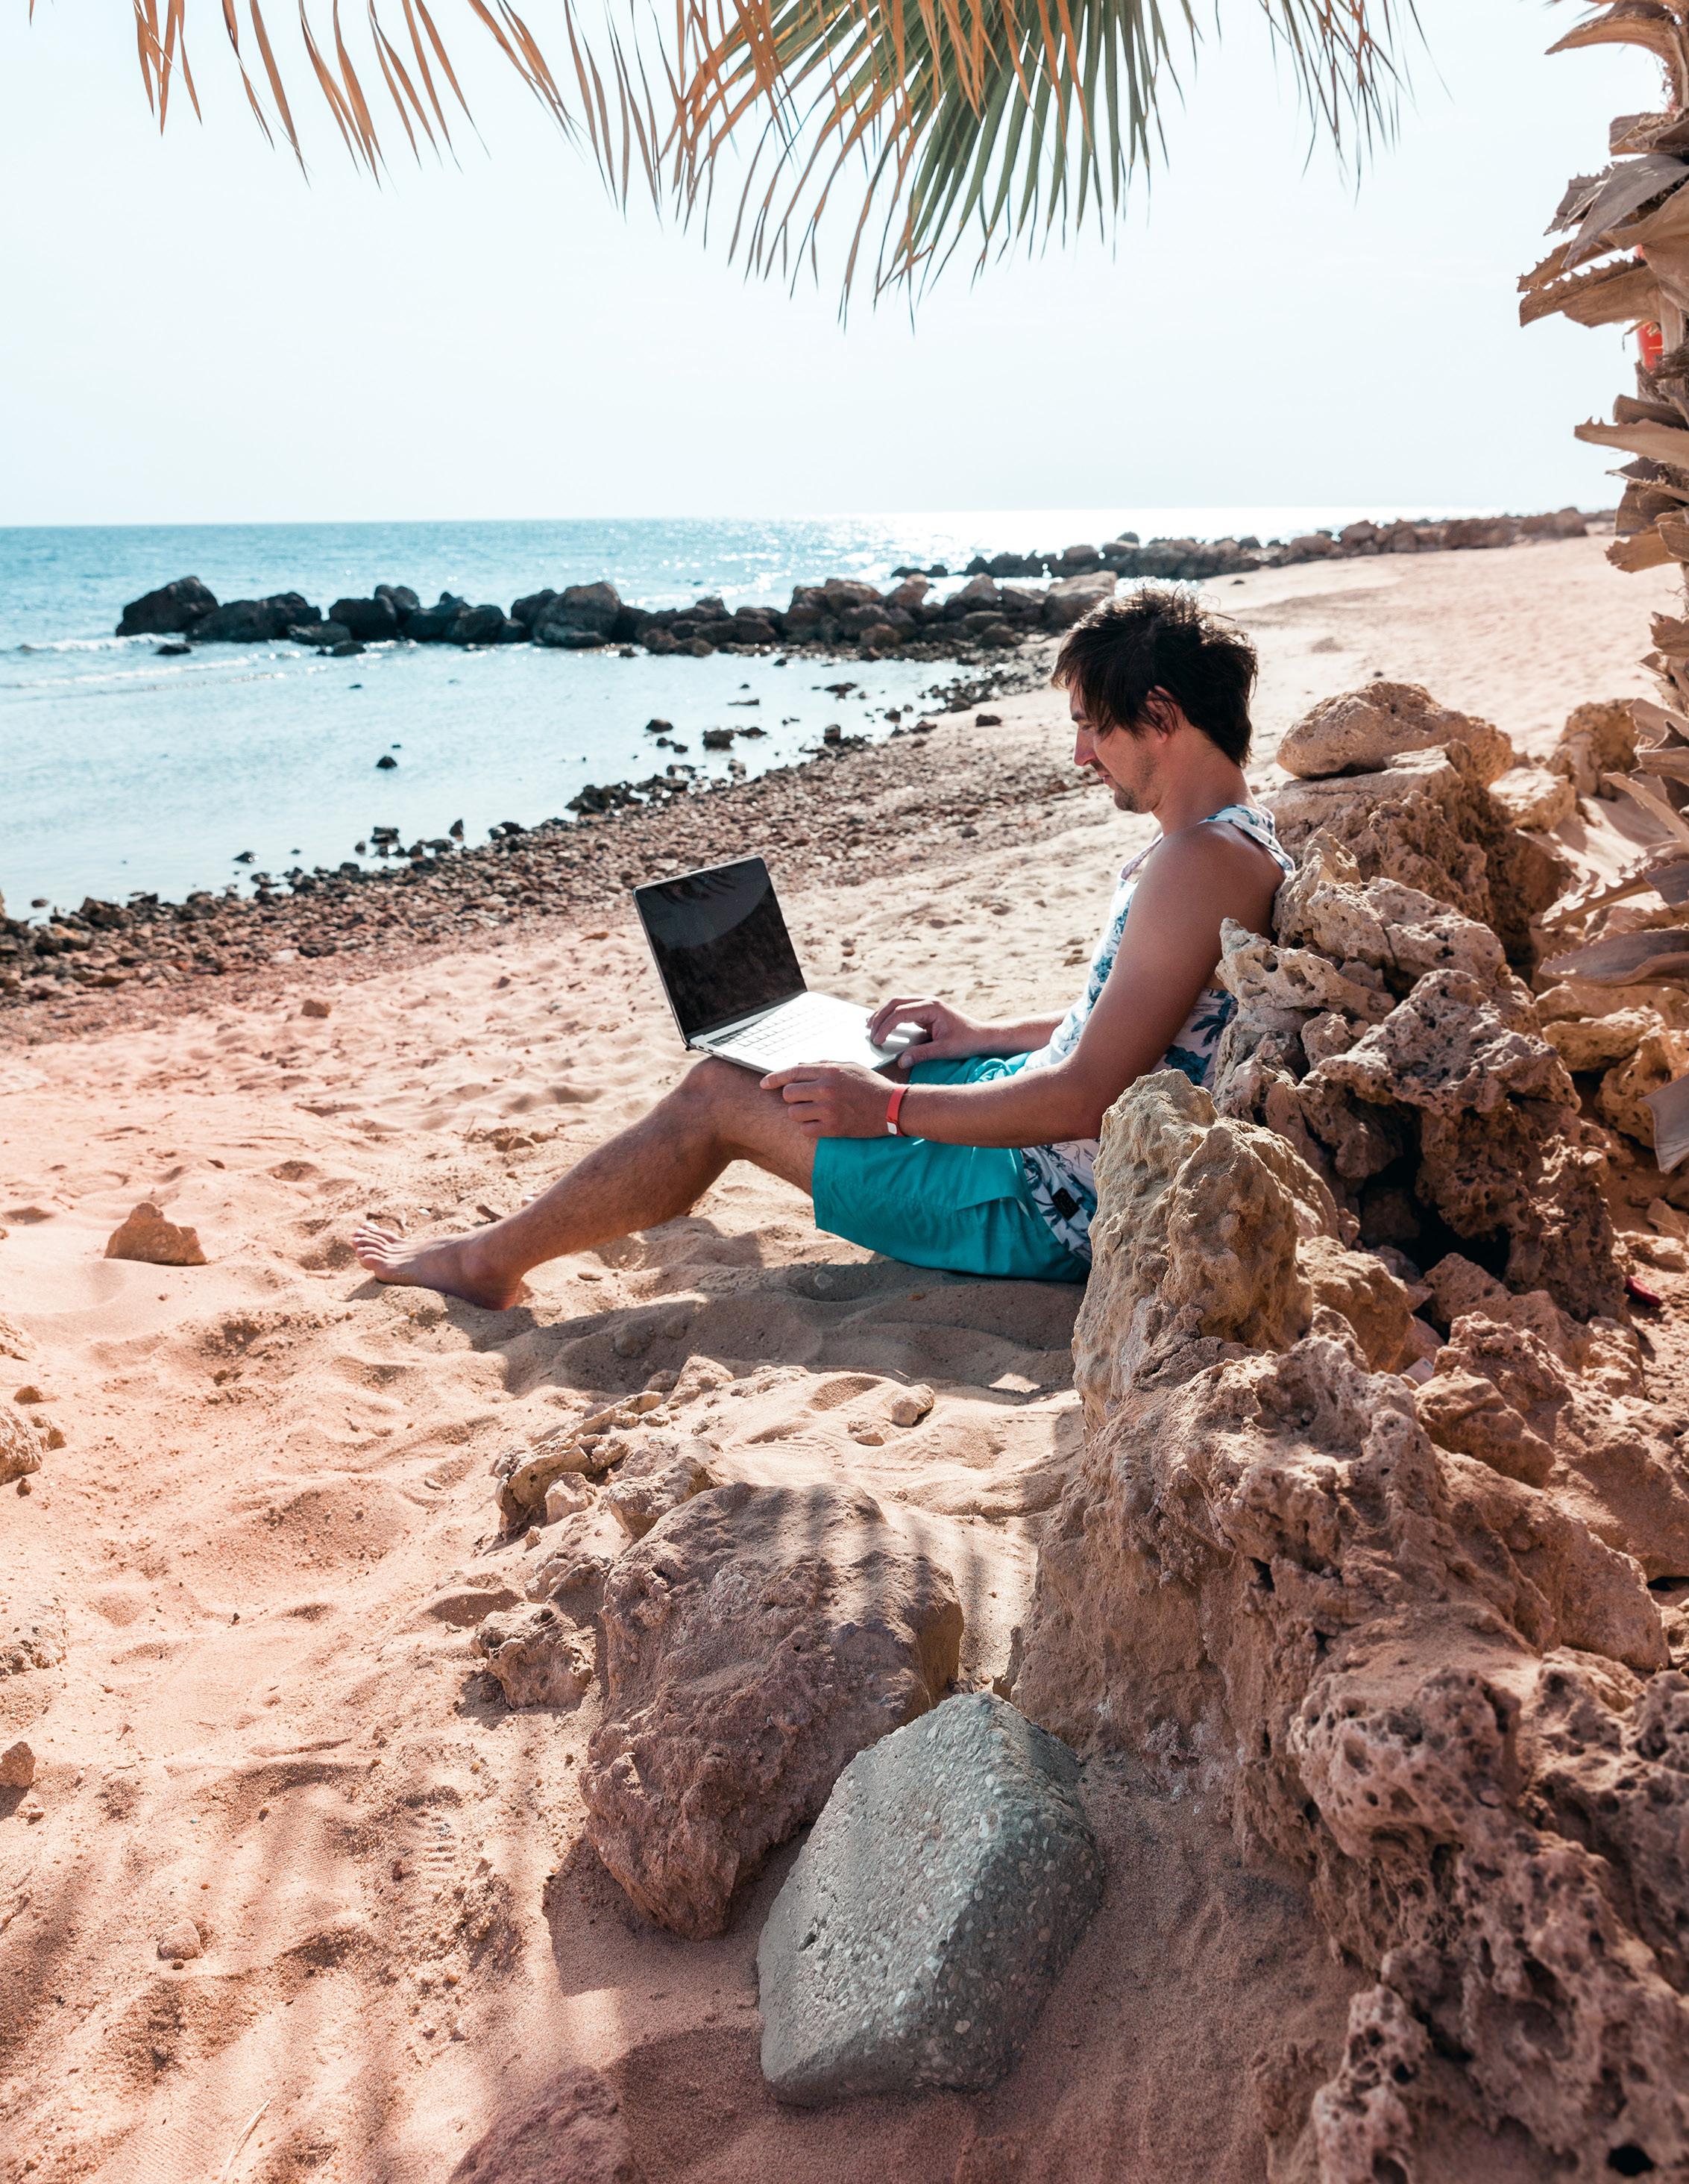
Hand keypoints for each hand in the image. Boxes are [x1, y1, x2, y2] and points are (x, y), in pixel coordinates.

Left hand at [761, 1060, 893, 1137]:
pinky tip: (820, 1124)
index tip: (764, 1084)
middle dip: (792, 1097)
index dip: (774, 1078)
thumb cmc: (872, 1085)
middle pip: (789, 1094)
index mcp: (830, 1071)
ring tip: (813, 1112)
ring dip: (799, 1113)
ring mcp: (829, 1110)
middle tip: (803, 1100)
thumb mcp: (850, 1067)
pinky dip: (809, 1128)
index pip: (793, 1072)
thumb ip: (824, 1065)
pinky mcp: (833, 1129)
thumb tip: (799, 1066)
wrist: (893, 1107)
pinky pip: (805, 1130)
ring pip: (794, 1113)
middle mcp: (826, 1089)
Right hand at [867, 995, 993, 1071]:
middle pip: (895, 1003)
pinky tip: (882, 1024)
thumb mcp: (944, 1050)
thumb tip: (901, 1062)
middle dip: (880, 1017)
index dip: (886, 1026)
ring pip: (897, 1003)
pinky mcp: (925, 1011)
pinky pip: (903, 1009)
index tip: (877, 1040)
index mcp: (931, 1007)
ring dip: (883, 1014)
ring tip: (869, 1026)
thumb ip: (921, 1055)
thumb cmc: (966, 1042)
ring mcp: (926, 1004)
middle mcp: (927, 1001)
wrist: (982, 1036)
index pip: (901, 1013)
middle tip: (868, 1032)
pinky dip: (891, 1016)